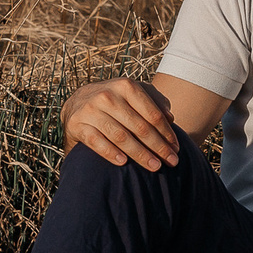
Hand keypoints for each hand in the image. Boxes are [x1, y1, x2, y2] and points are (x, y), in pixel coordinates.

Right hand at [63, 79, 180, 170]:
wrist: (76, 103)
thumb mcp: (133, 94)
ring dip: (140, 154)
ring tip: (154, 167)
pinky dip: (110, 153)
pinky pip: (96, 142)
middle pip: (139, 127)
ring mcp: (91, 110)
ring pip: (120, 136)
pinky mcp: (77, 124)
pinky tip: (123, 163)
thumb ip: (153, 100)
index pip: (152, 114)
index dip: (167, 133)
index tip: (176, 149)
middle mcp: (107, 96)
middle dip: (158, 147)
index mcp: (125, 86)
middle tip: (172, 162)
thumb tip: (170, 118)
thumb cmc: (114, 101)